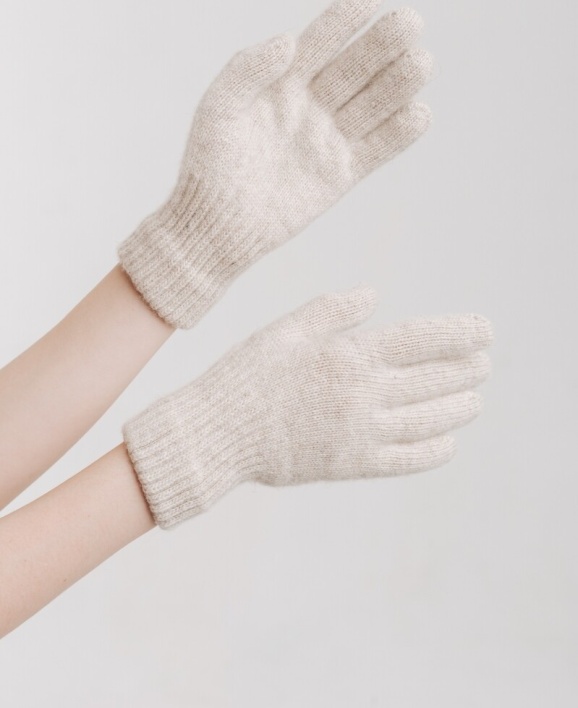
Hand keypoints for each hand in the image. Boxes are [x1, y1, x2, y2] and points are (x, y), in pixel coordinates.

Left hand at [119, 0, 432, 327]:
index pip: (318, 41)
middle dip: (383, 43)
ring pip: (373, 103)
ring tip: (422, 60)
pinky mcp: (342, 173)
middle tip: (411, 20)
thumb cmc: (209, 163)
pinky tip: (420, 113)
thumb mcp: (218, 108)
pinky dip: (400, 133)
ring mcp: (329, 138)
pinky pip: (378, 149)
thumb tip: (288, 39)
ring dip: (399, 82)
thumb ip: (247, 69)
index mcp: (281, 82)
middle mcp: (311, 105)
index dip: (344, 17)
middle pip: (355, 67)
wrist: (216, 223)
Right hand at [123, 287, 492, 528]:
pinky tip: (449, 443)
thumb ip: (332, 310)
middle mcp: (361, 394)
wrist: (217, 435)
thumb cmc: (247, 376)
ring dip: (458, 409)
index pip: (418, 341)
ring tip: (476, 400)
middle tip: (486, 363)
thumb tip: (374, 294)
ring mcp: (359, 433)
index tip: (485, 330)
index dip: (457, 334)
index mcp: (348, 355)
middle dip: (465, 370)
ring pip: (426, 421)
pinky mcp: (351, 464)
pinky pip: (405, 460)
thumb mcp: (285, 329)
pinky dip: (432, 451)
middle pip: (431, 380)